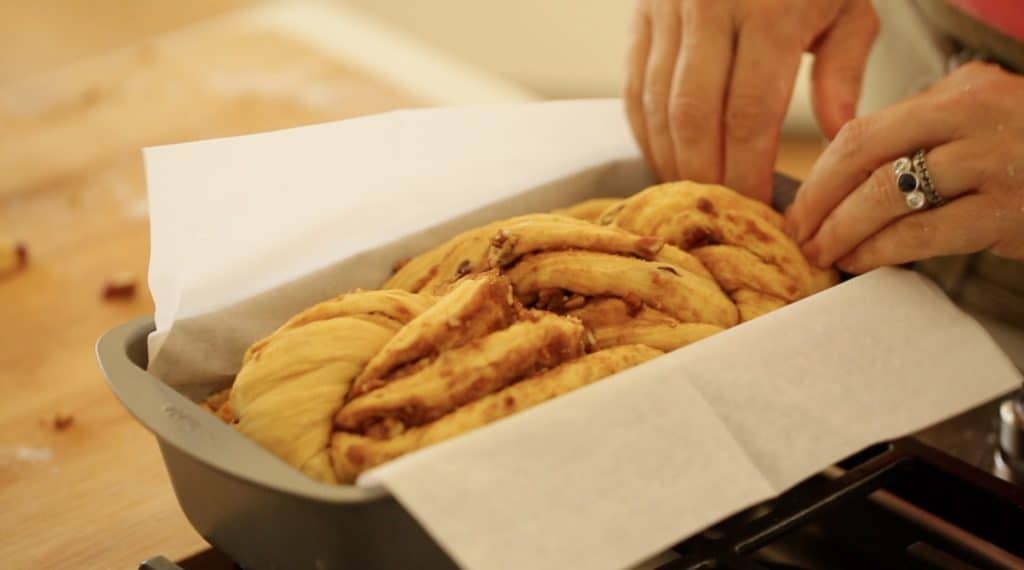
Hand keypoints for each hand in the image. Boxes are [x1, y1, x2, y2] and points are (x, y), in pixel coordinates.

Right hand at [624, 0, 878, 201]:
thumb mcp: (849, 6)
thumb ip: (843, 72)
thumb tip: (837, 140)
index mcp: (772, 10)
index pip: (750, 112)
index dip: (747, 168)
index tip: (755, 210)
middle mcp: (712, 7)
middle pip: (695, 115)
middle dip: (704, 173)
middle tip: (719, 213)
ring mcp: (669, 8)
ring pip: (657, 103)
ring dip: (670, 158)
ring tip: (691, 194)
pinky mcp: (643, 12)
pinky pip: (634, 83)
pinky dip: (645, 129)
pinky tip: (663, 157)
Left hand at [787, 62, 1023, 272]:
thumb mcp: (983, 112)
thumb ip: (922, 130)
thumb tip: (845, 169)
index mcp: (961, 94)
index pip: (864, 131)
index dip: (820, 173)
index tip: (799, 202)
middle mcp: (977, 121)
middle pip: (866, 160)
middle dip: (819, 203)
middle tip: (797, 234)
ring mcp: (997, 167)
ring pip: (889, 199)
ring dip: (843, 232)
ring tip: (822, 252)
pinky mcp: (1010, 215)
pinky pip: (926, 236)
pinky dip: (881, 252)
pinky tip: (860, 262)